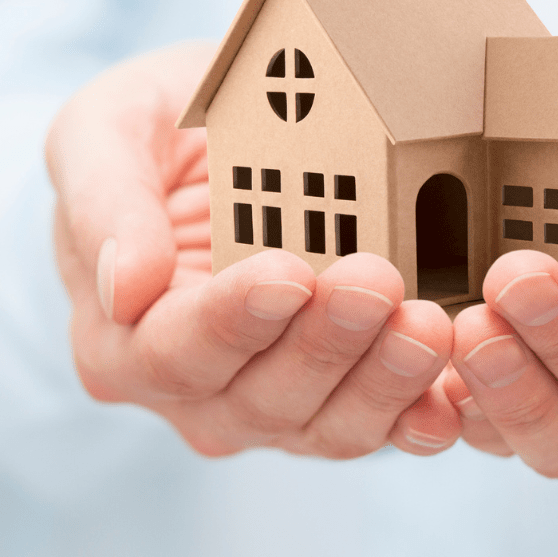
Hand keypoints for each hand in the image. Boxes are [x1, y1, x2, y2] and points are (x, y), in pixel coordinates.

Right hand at [46, 42, 459, 457]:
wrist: (223, 137)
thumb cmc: (154, 131)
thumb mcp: (104, 130)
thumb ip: (104, 201)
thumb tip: (122, 287)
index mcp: (122, 337)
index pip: (173, 351)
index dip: (232, 320)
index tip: (288, 273)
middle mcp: (197, 390)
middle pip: (260, 396)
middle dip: (325, 343)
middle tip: (378, 281)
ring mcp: (273, 403)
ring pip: (328, 423)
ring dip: (383, 380)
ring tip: (429, 323)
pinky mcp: (342, 395)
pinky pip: (381, 426)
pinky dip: (418, 417)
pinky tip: (454, 397)